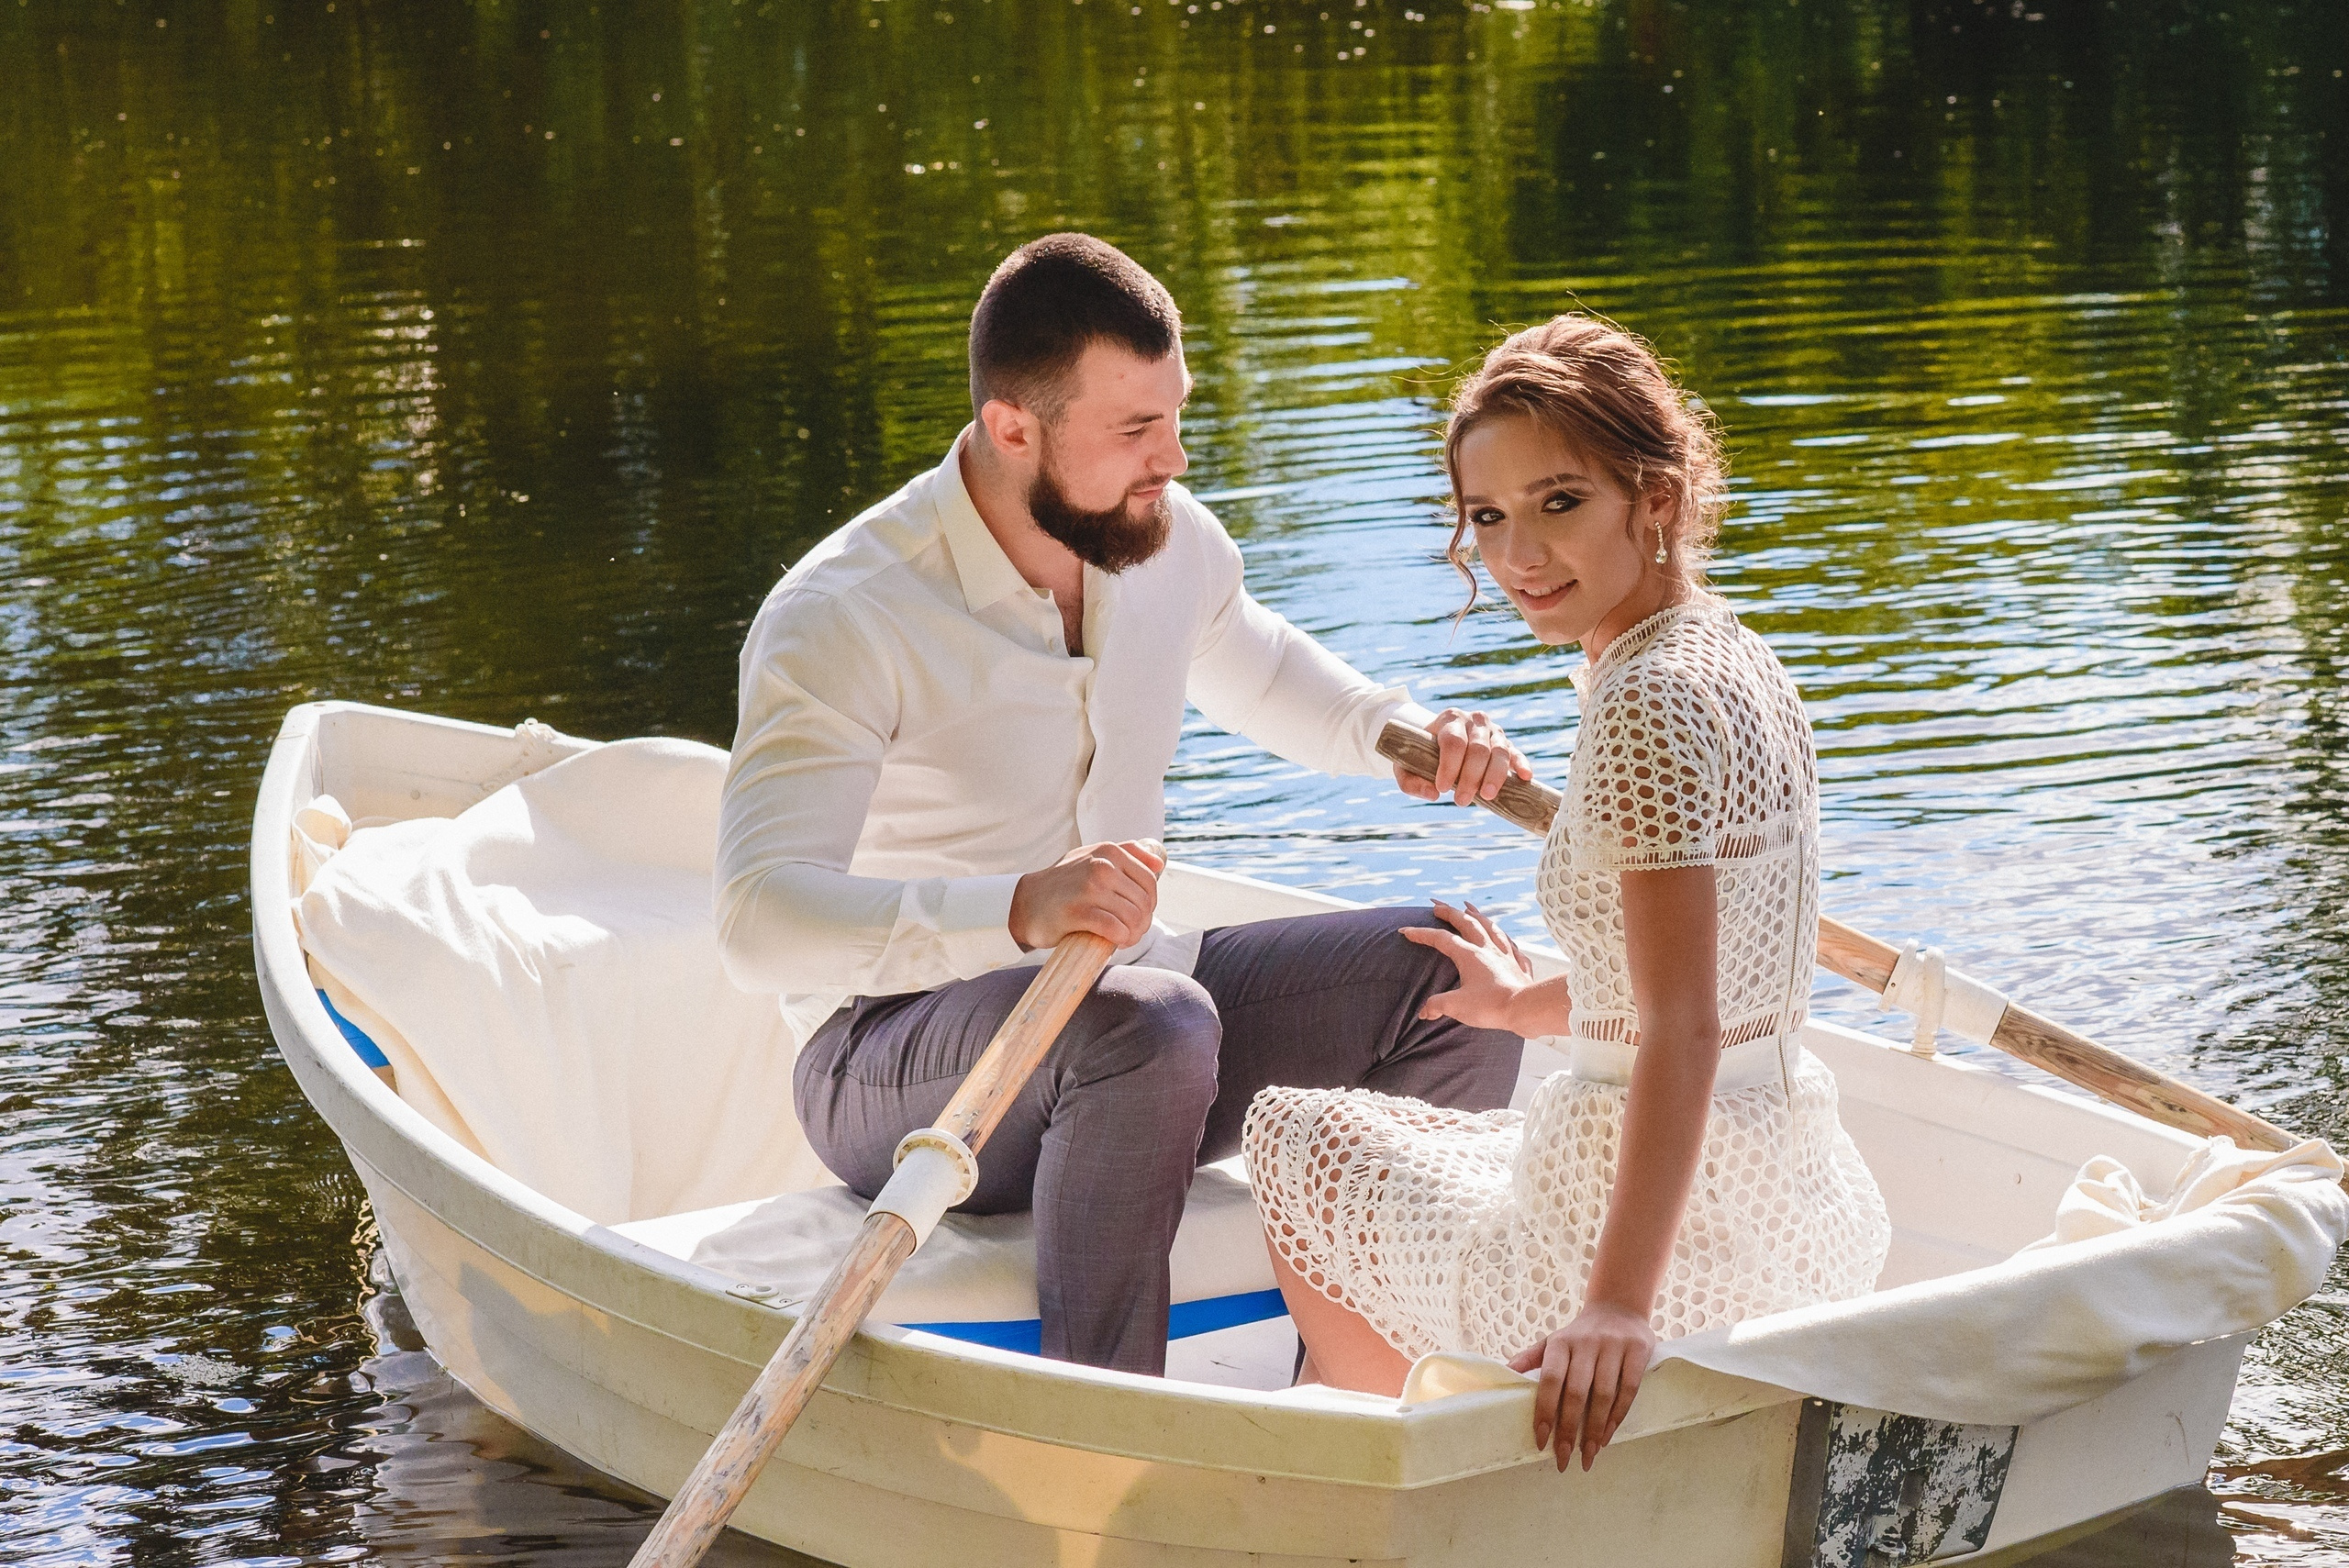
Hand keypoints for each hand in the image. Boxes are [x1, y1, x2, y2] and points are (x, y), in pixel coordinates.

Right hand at [1008, 839, 1165, 951]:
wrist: (1024, 902)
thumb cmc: (1063, 883)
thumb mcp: (1091, 856)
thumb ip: (1126, 854)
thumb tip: (1159, 864)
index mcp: (1109, 851)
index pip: (1149, 880)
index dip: (1150, 903)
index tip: (1138, 914)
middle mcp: (1101, 866)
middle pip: (1144, 902)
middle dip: (1143, 922)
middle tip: (1130, 932)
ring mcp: (1089, 888)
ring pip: (1134, 917)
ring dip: (1133, 934)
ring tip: (1123, 938)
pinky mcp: (1077, 912)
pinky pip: (1115, 929)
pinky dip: (1121, 940)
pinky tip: (1115, 942)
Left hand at [1394, 708, 1533, 805]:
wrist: (1438, 740)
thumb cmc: (1420, 754)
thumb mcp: (1406, 765)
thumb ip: (1411, 781)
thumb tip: (1433, 794)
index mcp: (1449, 719)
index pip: (1453, 741)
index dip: (1449, 766)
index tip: (1442, 788)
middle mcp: (1474, 721)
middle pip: (1478, 748)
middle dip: (1470, 777)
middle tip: (1460, 801)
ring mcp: (1493, 731)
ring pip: (1499, 752)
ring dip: (1494, 776)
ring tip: (1486, 796)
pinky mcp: (1506, 744)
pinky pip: (1516, 753)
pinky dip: (1522, 764)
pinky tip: (1525, 778)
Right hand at [1399, 900, 1535, 1032]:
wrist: (1525, 1009)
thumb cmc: (1492, 1006)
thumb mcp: (1457, 1006)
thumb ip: (1437, 1005)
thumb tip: (1425, 1012)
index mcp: (1469, 955)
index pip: (1440, 938)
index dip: (1421, 934)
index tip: (1405, 931)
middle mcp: (1487, 948)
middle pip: (1466, 922)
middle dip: (1449, 912)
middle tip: (1437, 905)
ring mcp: (1505, 954)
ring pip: (1490, 926)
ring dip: (1477, 914)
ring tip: (1469, 906)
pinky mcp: (1519, 964)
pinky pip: (1510, 944)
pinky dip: (1503, 936)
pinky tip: (1503, 937)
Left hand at [1509, 1302, 1657, 1471]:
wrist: (1618, 1308)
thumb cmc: (1580, 1335)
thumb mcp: (1553, 1341)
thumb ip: (1530, 1358)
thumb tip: (1503, 1373)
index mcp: (1561, 1343)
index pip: (1550, 1380)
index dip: (1545, 1412)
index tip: (1541, 1441)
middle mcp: (1586, 1343)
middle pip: (1576, 1392)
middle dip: (1569, 1430)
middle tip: (1563, 1459)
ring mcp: (1614, 1346)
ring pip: (1603, 1395)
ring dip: (1594, 1429)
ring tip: (1587, 1455)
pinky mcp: (1638, 1350)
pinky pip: (1628, 1389)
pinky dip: (1617, 1416)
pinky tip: (1607, 1436)